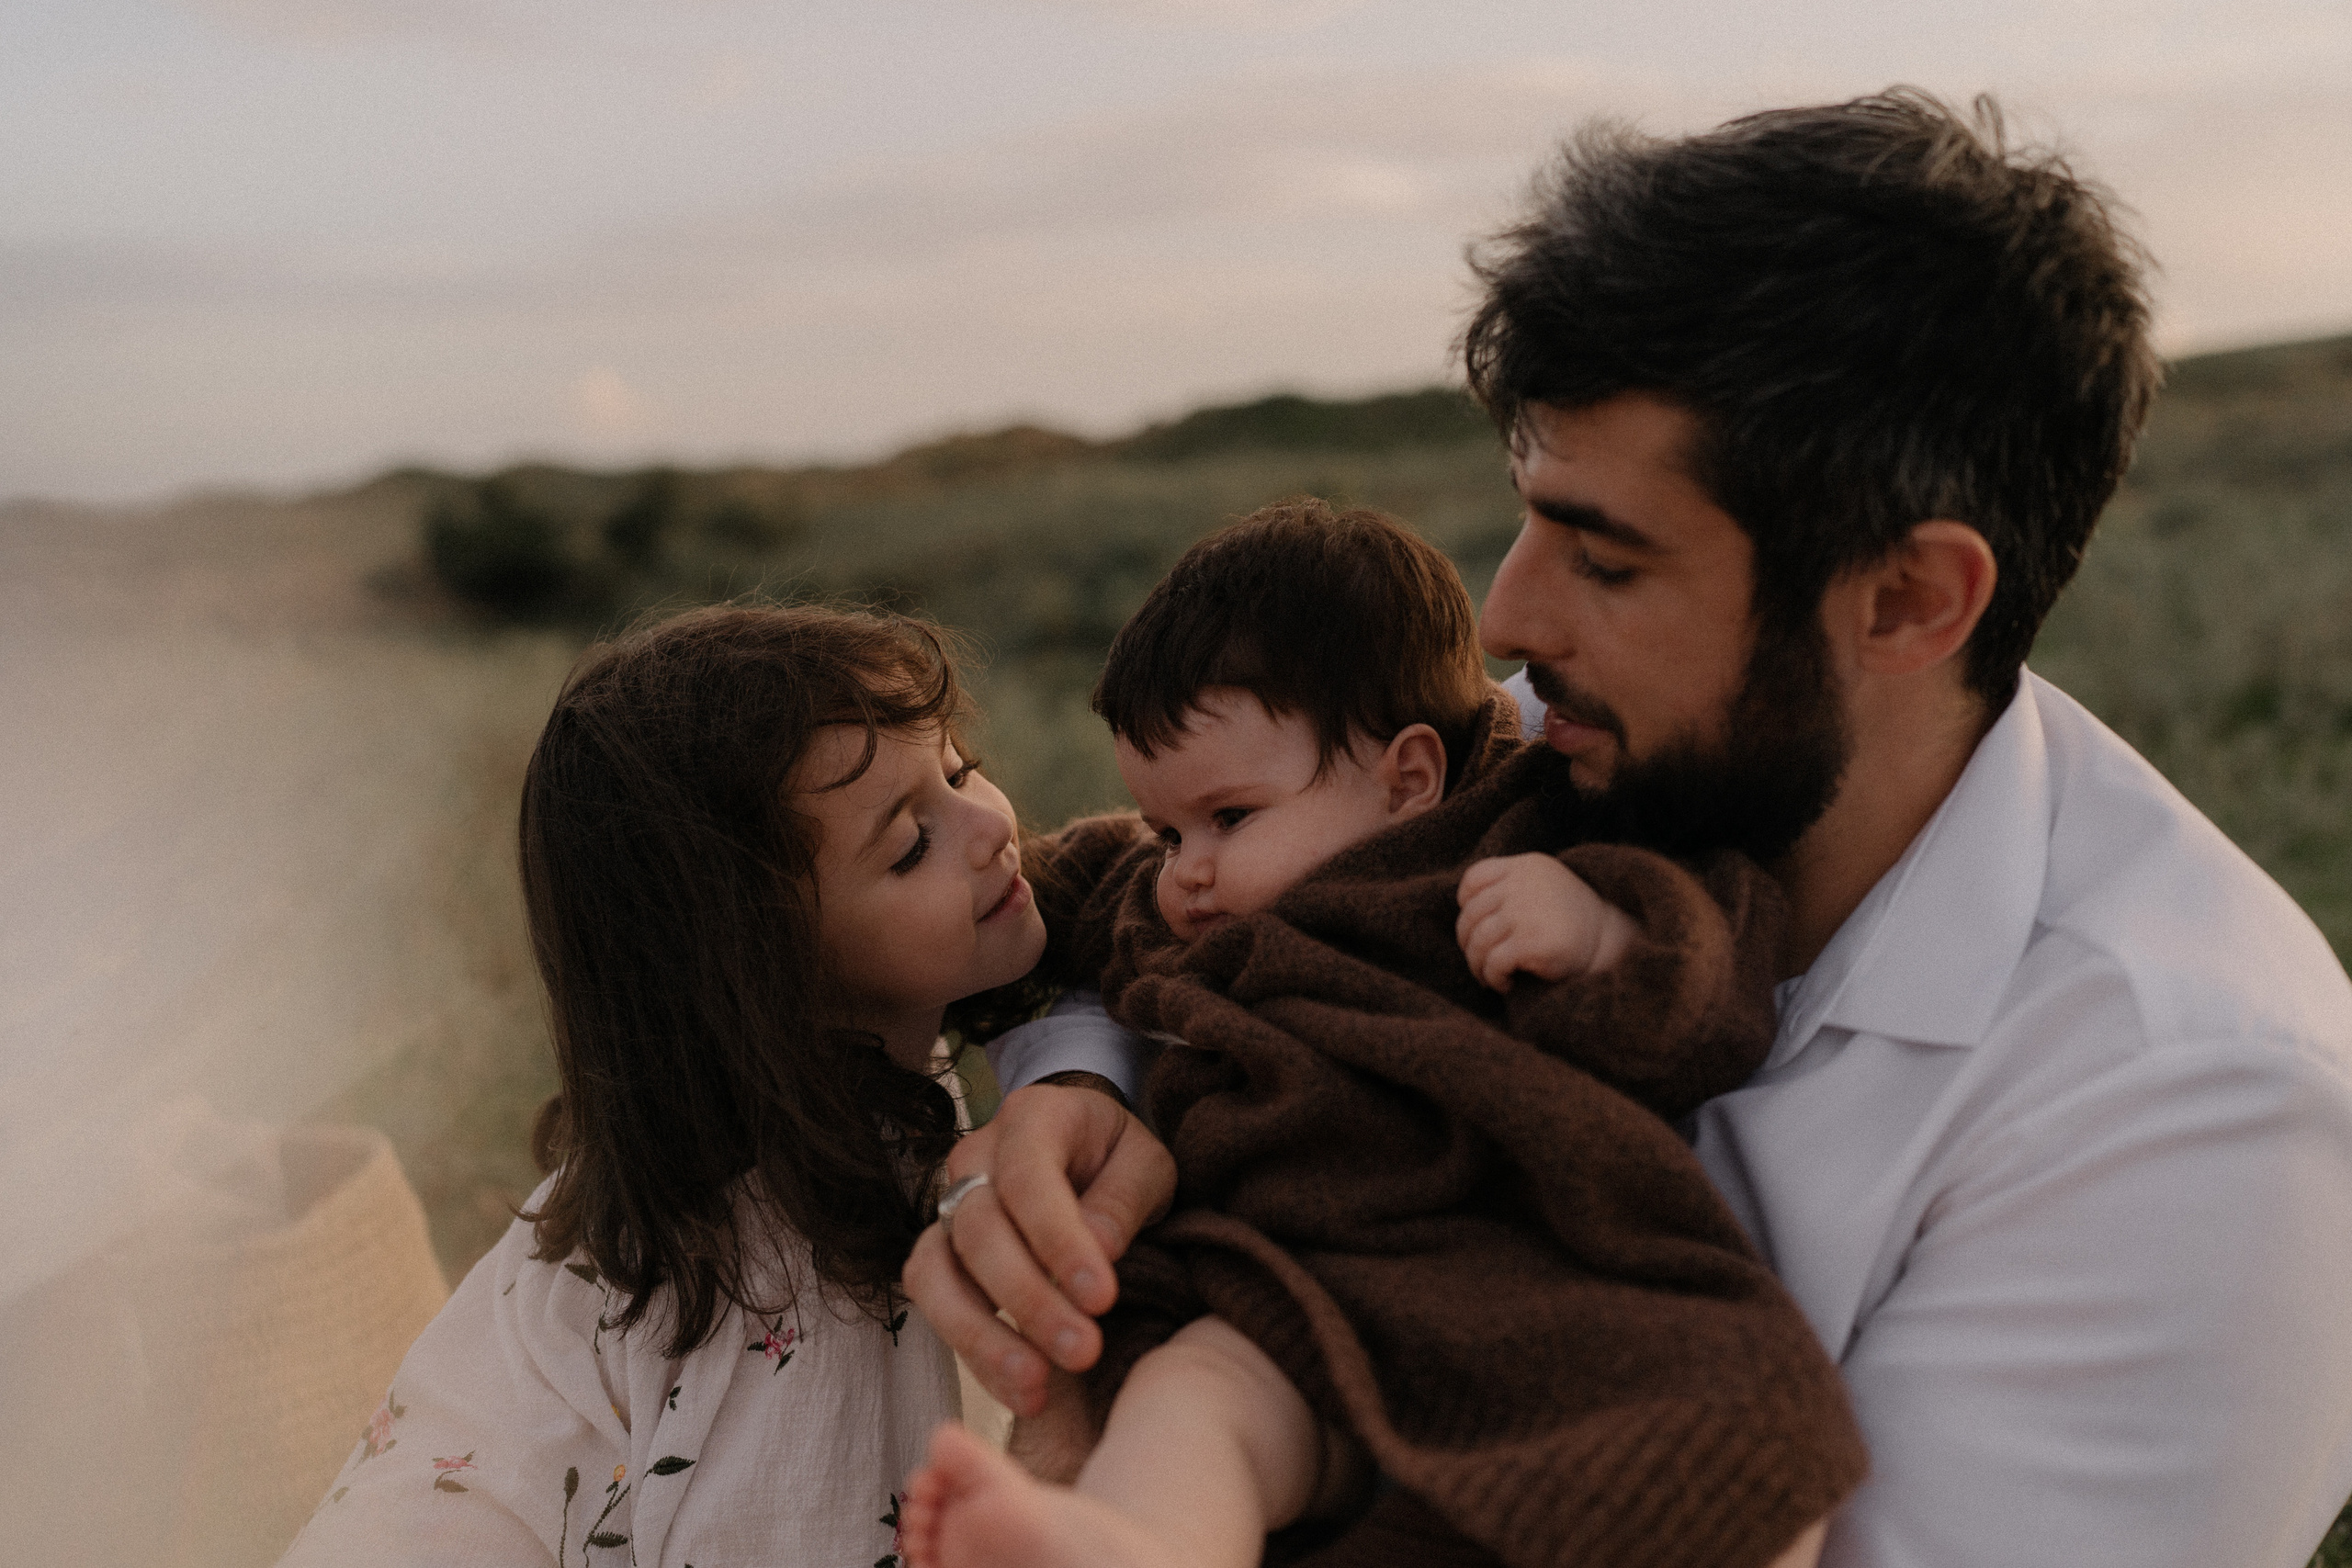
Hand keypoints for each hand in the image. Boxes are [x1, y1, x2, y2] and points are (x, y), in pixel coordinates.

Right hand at [901, 1083, 1174, 1416]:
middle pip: (979, 1231)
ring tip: (1037, 1386)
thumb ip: (1125, 1198)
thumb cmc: (1116, 1157)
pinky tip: (1021, 1391)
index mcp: (1031, 1118)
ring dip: (983, 1336)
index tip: (1102, 1298)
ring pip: (936, 1272)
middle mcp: (974, 1159)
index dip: (1059, 1241)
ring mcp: (947, 1207)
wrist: (1083, 1150)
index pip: (1030, 1179)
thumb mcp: (1146, 1163)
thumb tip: (1098, 1249)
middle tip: (1083, 1352)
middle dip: (1028, 1300)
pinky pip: (935, 1304)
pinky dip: (973, 1353)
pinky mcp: (939, 1254)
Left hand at [1455, 853, 1636, 991]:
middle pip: (1471, 914)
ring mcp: (1524, 911)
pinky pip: (1493, 962)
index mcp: (1525, 866)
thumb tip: (1465, 912)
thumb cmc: (1570, 919)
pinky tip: (1506, 984)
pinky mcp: (1530, 941)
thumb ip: (1510, 887)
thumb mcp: (1543, 886)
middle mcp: (1522, 884)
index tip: (1476, 926)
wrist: (1610, 940)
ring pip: (1478, 941)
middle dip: (1468, 943)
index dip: (1466, 904)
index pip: (1474, 878)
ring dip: (1477, 965)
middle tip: (1479, 960)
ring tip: (1489, 977)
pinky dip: (1493, 978)